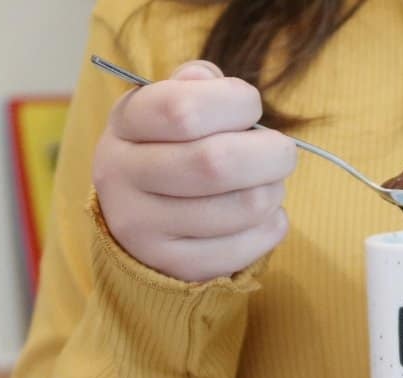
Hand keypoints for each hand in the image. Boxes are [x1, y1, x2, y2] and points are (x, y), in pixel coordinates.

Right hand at [93, 61, 296, 281]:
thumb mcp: (171, 106)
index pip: (183, 109)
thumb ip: (196, 87)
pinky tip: (261, 217)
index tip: (251, 107)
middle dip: (271, 153)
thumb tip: (213, 84)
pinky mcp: (176, 267)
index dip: (236, 103)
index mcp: (125, 125)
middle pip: (217, 163)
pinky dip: (272, 226)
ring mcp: (144, 229)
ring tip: (266, 184)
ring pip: (243, 207)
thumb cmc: (173, 148)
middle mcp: (122, 176)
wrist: (144, 221)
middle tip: (281, 152)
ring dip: (274, 191)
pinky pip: (249, 246)